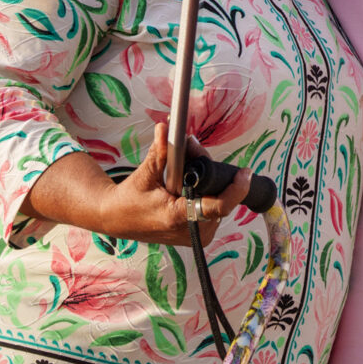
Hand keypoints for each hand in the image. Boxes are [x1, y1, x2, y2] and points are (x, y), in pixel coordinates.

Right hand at [93, 124, 252, 246]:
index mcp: (179, 217)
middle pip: (219, 197)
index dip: (236, 189)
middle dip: (212, 172)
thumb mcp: (145, 173)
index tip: (246, 172)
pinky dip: (205, 193)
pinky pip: (212, 210)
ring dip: (209, 183)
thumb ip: (161, 150)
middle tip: (193, 150)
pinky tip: (189, 184)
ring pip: (218, 202)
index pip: (219, 206)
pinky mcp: (196, 236)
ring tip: (185, 169)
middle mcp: (191, 231)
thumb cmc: (129, 199)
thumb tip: (168, 126)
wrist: (116, 219)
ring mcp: (195, 237)